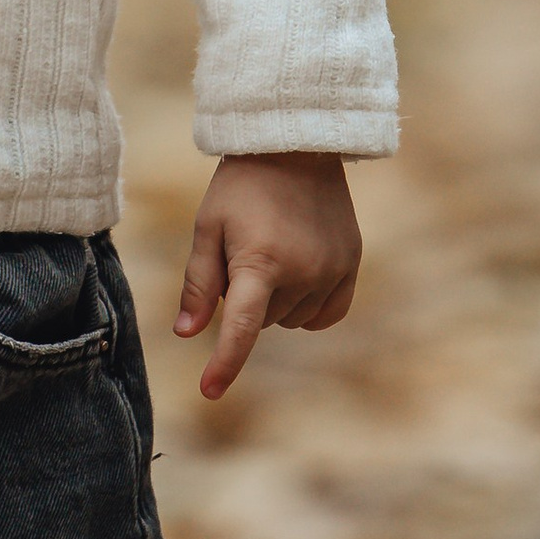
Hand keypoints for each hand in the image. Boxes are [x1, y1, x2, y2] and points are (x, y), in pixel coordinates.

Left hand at [172, 151, 359, 400]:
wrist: (297, 146)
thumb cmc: (242, 186)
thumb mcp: (208, 227)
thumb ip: (198, 282)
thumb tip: (187, 334)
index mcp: (260, 263)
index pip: (240, 328)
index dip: (224, 363)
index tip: (210, 392)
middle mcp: (303, 273)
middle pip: (262, 320)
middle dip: (245, 299)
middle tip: (243, 251)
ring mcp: (332, 271)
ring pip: (292, 320)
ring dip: (276, 302)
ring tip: (272, 251)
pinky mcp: (352, 265)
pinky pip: (327, 315)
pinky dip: (308, 309)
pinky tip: (298, 280)